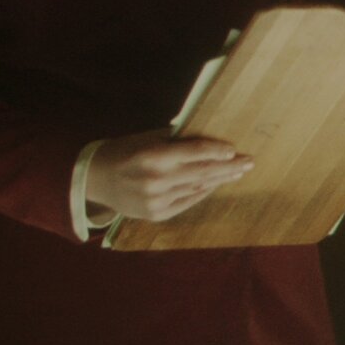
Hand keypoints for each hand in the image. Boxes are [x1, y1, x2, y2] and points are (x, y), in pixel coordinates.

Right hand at [85, 128, 251, 220]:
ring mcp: (156, 200)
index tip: (235, 149)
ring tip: (238, 172)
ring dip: (221, 179)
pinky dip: (203, 191)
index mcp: (153, 156)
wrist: (95, 180)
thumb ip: (177, 137)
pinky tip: (217, 184)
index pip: (195, 152)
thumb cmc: (126, 151)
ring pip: (198, 188)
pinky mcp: (156, 214)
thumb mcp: (147, 138)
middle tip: (249, 162)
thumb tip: (209, 130)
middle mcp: (155, 180)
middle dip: (229, 167)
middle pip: (202, 172)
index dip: (218, 150)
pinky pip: (188, 201)